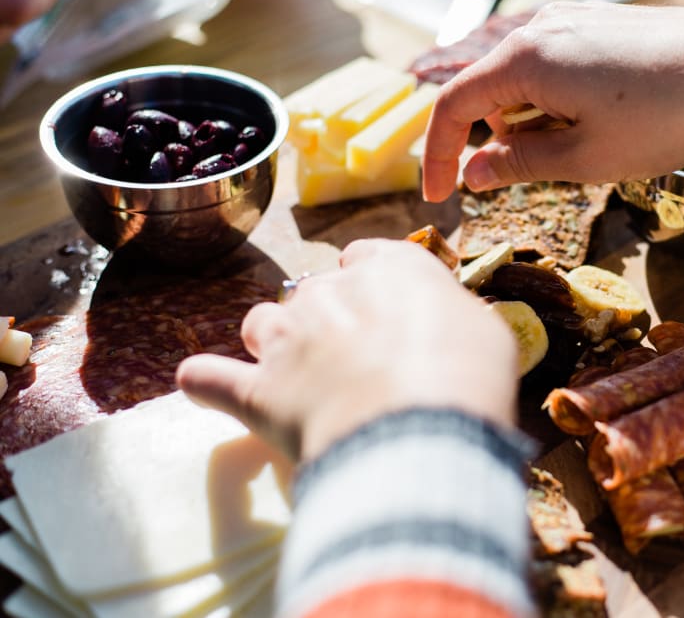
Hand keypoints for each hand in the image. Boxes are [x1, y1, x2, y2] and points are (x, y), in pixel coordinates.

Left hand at [176, 239, 518, 461]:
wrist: (420, 428)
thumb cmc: (468, 375)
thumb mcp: (485, 332)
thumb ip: (451, 318)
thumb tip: (444, 327)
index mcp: (391, 268)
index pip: (366, 256)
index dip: (370, 280)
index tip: (378, 305)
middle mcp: (331, 291)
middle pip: (313, 292)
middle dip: (326, 318)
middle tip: (354, 359)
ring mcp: (289, 339)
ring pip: (261, 322)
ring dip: (272, 341)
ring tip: (293, 372)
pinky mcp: (260, 391)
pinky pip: (212, 379)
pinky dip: (206, 380)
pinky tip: (197, 381)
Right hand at [421, 2, 683, 201]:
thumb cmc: (666, 118)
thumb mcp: (585, 159)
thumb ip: (518, 164)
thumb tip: (473, 171)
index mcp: (523, 60)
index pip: (452, 107)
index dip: (437, 156)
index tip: (440, 198)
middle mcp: (538, 28)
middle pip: (485, 90)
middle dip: (496, 139)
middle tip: (532, 176)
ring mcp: (571, 18)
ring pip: (520, 78)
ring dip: (532, 122)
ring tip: (583, 147)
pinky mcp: (599, 21)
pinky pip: (552, 63)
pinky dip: (555, 100)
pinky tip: (598, 119)